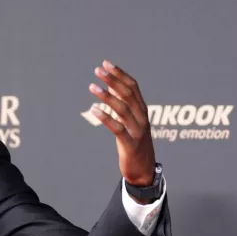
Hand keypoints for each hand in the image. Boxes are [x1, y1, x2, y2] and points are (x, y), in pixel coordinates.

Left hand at [87, 60, 155, 188]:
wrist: (144, 171)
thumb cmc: (135, 145)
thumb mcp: (132, 123)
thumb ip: (125, 105)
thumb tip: (113, 87)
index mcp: (143, 111)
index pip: (133, 87)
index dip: (120, 74)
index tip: (106, 64)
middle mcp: (142, 118)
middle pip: (128, 94)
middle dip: (113, 80)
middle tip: (98, 70)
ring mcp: (137, 131)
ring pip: (123, 109)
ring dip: (106, 96)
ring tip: (92, 86)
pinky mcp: (130, 144)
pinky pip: (117, 129)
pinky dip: (106, 118)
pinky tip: (93, 110)